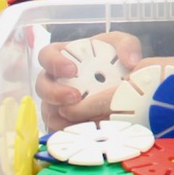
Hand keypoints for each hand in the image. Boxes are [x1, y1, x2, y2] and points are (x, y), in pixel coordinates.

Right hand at [35, 33, 173, 131]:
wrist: (121, 82)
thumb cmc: (114, 58)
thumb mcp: (121, 45)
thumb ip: (127, 45)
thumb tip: (131, 62)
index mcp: (64, 56)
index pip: (47, 55)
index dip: (54, 62)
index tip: (71, 70)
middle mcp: (55, 79)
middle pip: (42, 86)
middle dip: (54, 93)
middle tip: (75, 97)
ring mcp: (56, 101)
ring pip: (48, 109)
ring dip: (60, 115)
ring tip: (80, 117)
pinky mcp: (62, 119)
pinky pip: (57, 127)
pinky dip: (68, 129)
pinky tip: (83, 130)